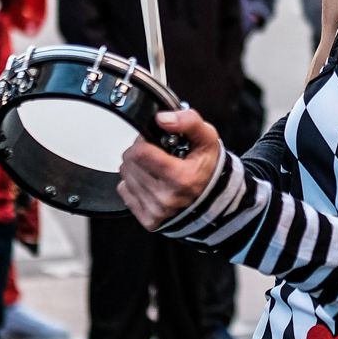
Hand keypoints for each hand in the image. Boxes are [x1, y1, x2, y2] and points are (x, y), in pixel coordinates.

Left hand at [117, 107, 223, 229]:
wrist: (213, 197)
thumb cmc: (206, 167)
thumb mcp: (206, 138)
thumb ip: (188, 122)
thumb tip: (162, 118)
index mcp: (181, 178)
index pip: (140, 152)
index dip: (144, 141)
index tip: (156, 142)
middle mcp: (167, 198)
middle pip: (129, 163)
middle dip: (139, 153)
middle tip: (157, 154)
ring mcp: (156, 211)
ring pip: (125, 176)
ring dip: (137, 168)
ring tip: (156, 168)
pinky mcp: (148, 219)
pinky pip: (124, 192)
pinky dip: (134, 183)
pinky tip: (151, 181)